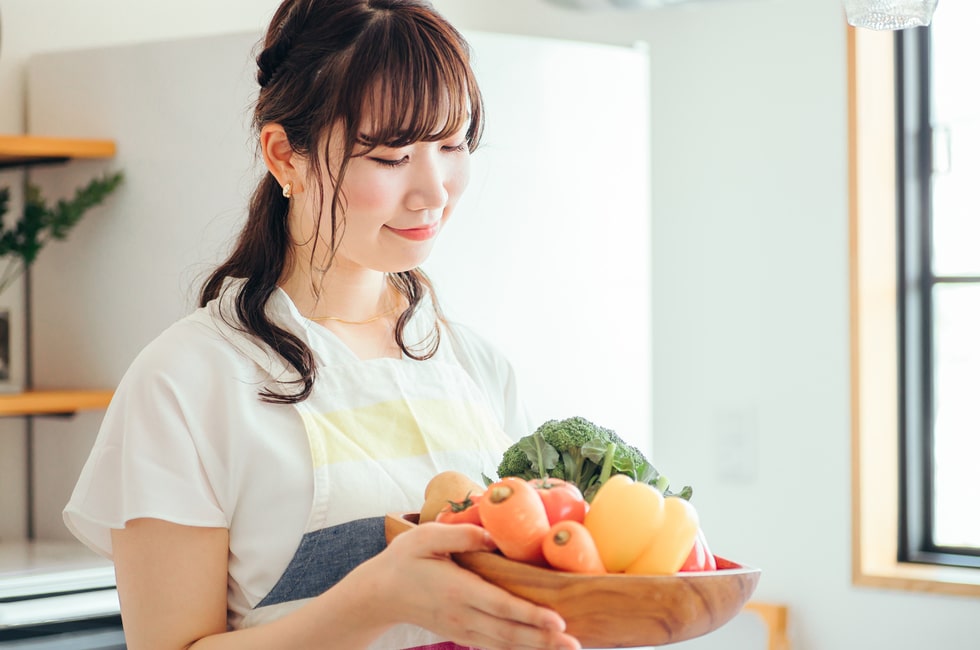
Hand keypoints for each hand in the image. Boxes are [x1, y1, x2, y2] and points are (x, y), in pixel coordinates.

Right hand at [364, 522, 581, 649]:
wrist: (379, 594)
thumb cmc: (404, 560)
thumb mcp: (426, 537)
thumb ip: (461, 536)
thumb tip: (493, 536)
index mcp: (458, 590)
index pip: (501, 606)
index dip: (530, 615)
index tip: (557, 620)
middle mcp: (463, 616)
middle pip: (509, 633)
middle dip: (543, 640)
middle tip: (574, 643)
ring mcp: (462, 630)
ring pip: (504, 645)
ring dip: (536, 649)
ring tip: (567, 649)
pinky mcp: (461, 635)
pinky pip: (494, 647)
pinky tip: (538, 649)